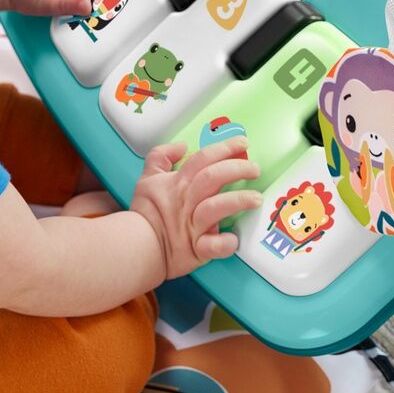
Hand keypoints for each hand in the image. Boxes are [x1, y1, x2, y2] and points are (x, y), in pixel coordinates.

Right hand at [130, 137, 261, 281]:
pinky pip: (213, 246)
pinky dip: (224, 243)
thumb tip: (182, 146)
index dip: (224, 148)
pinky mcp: (197, 249)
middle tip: (255, 168)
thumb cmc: (145, 213)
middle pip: (213, 178)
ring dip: (238, 201)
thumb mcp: (147, 178)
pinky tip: (234, 239)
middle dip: (237, 169)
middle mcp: (188, 201)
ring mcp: (193, 225)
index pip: (203, 158)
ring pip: (216, 207)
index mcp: (178, 183)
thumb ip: (161, 156)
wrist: (137, 245)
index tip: (242, 143)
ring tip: (256, 198)